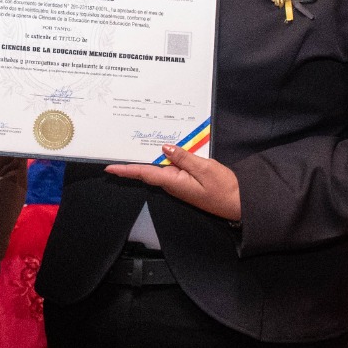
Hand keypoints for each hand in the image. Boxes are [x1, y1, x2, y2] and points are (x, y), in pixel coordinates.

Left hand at [105, 143, 240, 220]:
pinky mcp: (186, 182)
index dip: (126, 170)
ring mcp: (179, 184)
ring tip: (136, 144)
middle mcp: (172, 184)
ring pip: (159, 168)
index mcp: (173, 182)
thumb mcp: (204, 168)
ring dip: (148, 158)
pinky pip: (171, 168)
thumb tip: (164, 148)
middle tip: (119, 147)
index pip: (144, 173)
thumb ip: (183, 157)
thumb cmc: (223, 188)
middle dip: (133, 161)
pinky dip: (165, 159)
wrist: (238, 203)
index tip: (109, 168)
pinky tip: (164, 149)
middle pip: (148, 170)